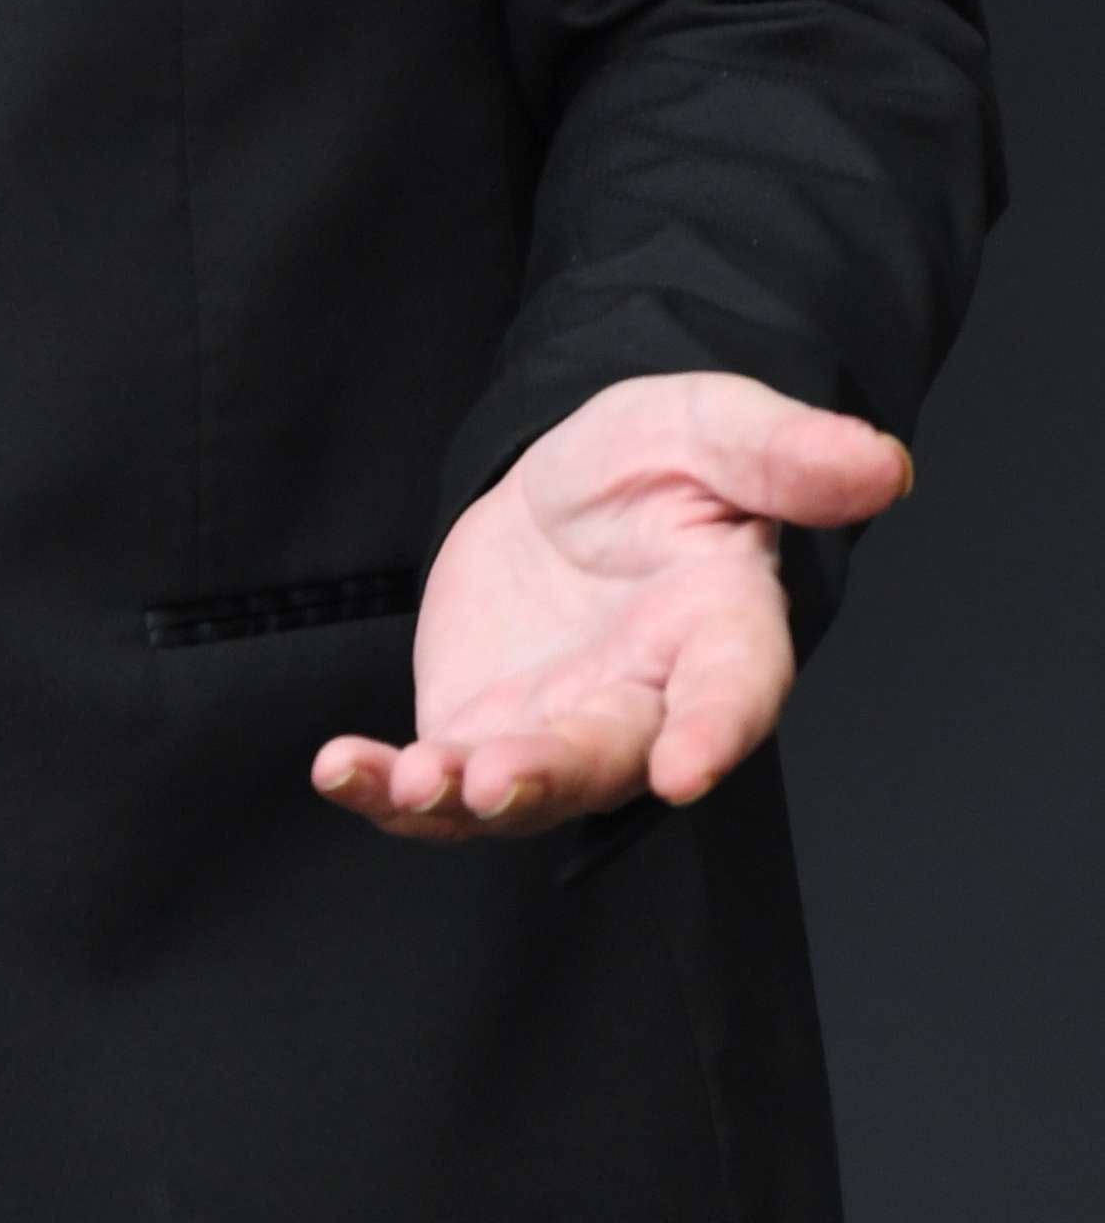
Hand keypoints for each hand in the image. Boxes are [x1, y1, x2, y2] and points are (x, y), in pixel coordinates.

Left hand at [311, 369, 912, 839]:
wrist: (568, 485)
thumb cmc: (658, 461)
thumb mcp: (711, 424)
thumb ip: (785, 452)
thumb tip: (884, 465)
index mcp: (720, 630)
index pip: (734, 691)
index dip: (716, 732)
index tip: (686, 769)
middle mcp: (644, 701)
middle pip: (609, 756)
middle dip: (552, 772)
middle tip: (496, 774)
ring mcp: (557, 729)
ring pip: (520, 789)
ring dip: (462, 798)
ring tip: (412, 784)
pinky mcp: (479, 732)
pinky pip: (435, 783)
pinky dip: (384, 790)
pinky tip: (338, 769)